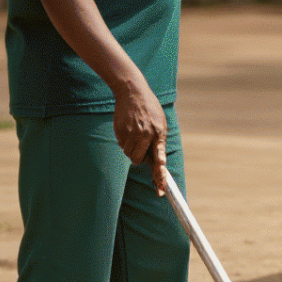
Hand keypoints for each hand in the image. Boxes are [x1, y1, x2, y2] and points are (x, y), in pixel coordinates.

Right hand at [114, 76, 167, 190]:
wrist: (133, 92)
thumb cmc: (150, 109)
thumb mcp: (160, 122)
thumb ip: (158, 141)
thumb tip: (155, 161)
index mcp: (159, 134)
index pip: (160, 160)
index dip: (160, 176)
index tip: (161, 190)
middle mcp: (146, 135)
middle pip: (137, 160)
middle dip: (138, 157)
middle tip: (140, 146)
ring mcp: (132, 133)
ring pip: (128, 154)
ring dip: (130, 148)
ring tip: (134, 132)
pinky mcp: (120, 130)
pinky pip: (121, 144)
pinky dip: (123, 140)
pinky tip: (128, 128)